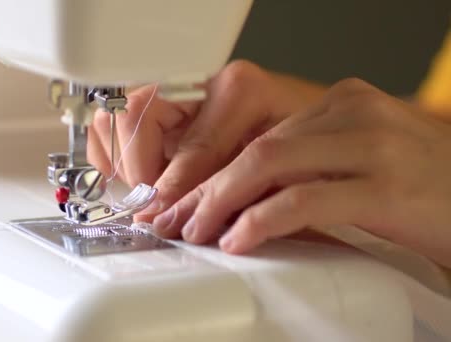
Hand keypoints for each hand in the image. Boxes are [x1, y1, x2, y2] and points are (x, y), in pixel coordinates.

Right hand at [88, 61, 323, 220]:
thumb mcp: (275, 172)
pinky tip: (131, 174)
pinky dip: (110, 150)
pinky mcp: (160, 104)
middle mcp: (202, 82)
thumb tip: (169, 214)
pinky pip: (112, 119)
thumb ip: (226, 189)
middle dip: (136, 168)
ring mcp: (176, 90)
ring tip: (142, 188)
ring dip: (119, 158)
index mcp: (238, 91)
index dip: (166, 187)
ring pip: (115, 113)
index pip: (184, 142)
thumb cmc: (300, 149)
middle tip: (148, 203)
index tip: (156, 215)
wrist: (311, 132)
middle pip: (134, 114)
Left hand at [152, 78, 450, 267]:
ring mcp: (373, 146)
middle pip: (258, 149)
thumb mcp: (358, 165)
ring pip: (269, 165)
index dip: (214, 172)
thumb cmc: (425, 190)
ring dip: (221, 203)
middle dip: (207, 189)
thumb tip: (241, 197)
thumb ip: (307, 169)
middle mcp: (356, 113)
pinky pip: (303, 199)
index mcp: (345, 103)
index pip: (260, 137)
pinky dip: (261, 220)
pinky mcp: (387, 187)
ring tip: (195, 231)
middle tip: (175, 219)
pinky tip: (238, 239)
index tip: (184, 199)